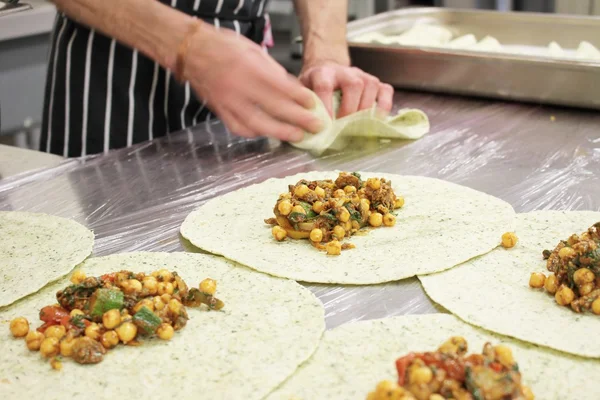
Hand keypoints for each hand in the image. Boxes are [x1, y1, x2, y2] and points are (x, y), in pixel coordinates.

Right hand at [183, 24, 322, 141]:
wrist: (191, 51)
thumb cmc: (224, 46)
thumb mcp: (254, 50)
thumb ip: (273, 71)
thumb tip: (292, 89)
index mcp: (249, 67)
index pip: (280, 87)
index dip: (299, 98)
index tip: (314, 105)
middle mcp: (238, 86)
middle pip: (273, 108)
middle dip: (297, 119)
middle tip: (315, 126)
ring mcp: (227, 102)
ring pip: (256, 123)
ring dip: (279, 132)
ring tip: (297, 136)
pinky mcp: (219, 111)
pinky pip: (239, 128)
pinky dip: (255, 133)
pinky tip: (268, 134)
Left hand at [299, 61, 393, 118]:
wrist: (328, 68)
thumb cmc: (315, 85)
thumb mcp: (304, 91)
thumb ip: (304, 106)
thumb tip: (305, 127)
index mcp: (322, 73)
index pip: (324, 86)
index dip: (326, 105)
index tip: (326, 124)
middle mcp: (345, 72)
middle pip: (353, 85)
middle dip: (349, 109)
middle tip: (343, 128)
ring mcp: (363, 75)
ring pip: (370, 86)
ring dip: (366, 109)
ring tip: (359, 126)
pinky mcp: (376, 82)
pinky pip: (386, 91)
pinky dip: (384, 105)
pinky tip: (377, 119)